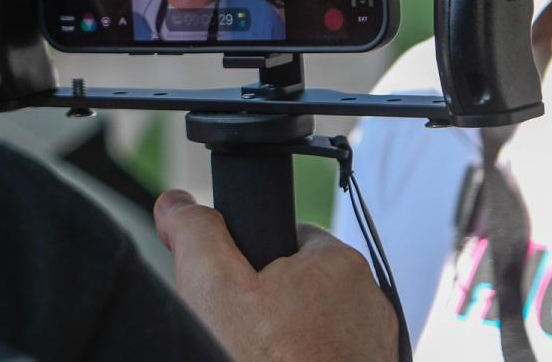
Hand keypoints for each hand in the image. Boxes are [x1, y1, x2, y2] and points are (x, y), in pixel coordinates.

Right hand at [154, 189, 397, 361]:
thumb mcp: (212, 285)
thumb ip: (194, 233)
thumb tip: (176, 204)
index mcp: (340, 265)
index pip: (288, 238)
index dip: (250, 259)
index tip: (231, 290)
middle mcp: (370, 306)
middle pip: (300, 288)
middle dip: (266, 307)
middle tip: (236, 335)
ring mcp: (374, 353)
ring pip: (314, 330)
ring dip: (285, 344)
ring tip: (252, 359)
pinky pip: (325, 359)